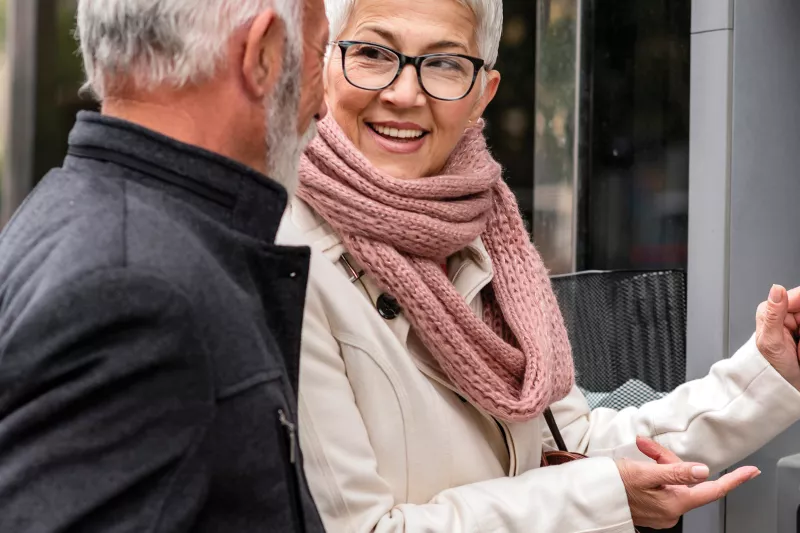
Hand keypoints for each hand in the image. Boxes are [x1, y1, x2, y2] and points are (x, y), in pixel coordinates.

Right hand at [616, 437, 759, 528]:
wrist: (591, 498)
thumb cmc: (613, 486)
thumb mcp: (644, 473)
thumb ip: (674, 471)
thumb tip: (702, 471)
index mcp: (675, 503)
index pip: (712, 490)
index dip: (733, 480)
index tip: (751, 472)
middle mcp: (671, 510)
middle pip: (685, 478)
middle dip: (668, 459)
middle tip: (646, 448)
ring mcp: (662, 510)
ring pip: (672, 479)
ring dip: (657, 463)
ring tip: (639, 453)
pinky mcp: (653, 508)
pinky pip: (662, 486)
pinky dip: (652, 472)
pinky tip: (639, 467)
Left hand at [755, 285, 799, 389]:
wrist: (780, 387)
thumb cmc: (771, 367)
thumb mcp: (771, 342)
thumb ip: (774, 314)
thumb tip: (776, 289)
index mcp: (772, 310)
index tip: (799, 330)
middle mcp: (785, 314)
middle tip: (798, 347)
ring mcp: (797, 325)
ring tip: (799, 354)